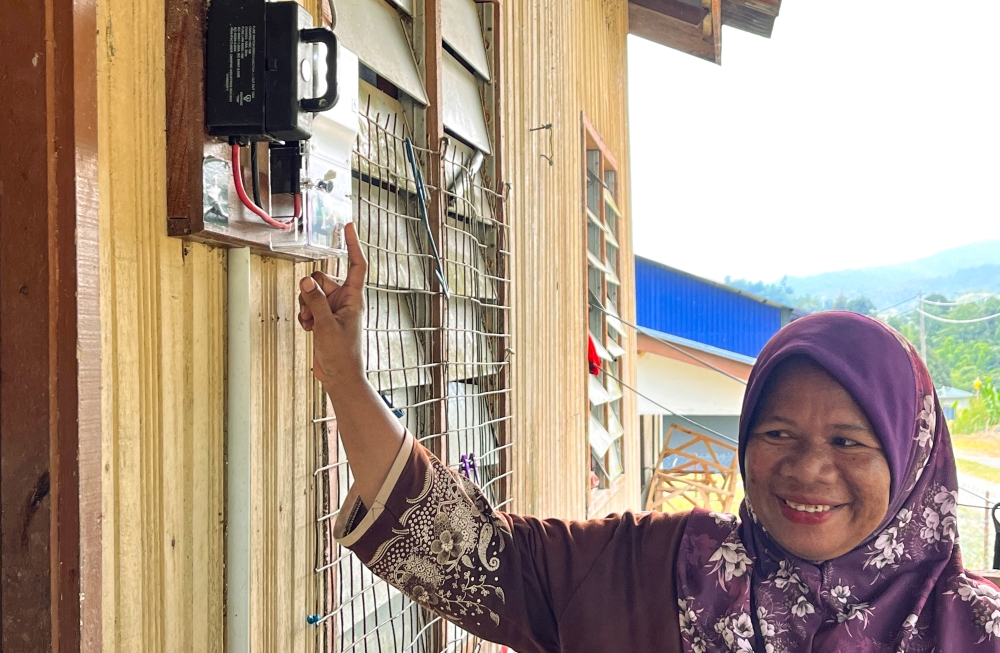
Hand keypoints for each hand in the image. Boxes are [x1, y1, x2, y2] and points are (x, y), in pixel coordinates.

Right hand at [298, 222, 366, 382]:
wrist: (340, 377)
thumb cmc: (342, 355)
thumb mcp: (326, 325)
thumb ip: (315, 300)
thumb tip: (306, 279)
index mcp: (354, 299)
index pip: (357, 265)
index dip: (353, 245)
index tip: (348, 226)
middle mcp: (345, 301)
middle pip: (323, 279)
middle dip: (312, 291)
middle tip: (312, 310)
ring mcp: (334, 310)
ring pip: (313, 293)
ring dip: (307, 305)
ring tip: (311, 322)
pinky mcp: (324, 320)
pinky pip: (309, 306)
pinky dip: (306, 315)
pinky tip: (308, 327)